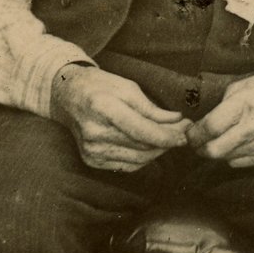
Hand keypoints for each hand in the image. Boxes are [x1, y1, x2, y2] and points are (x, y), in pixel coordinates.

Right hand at [50, 65, 194, 174]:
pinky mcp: (92, 160)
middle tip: (184, 133)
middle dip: (167, 142)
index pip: (142, 131)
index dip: (167, 136)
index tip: (186, 134)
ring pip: (138, 159)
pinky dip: (144, 158)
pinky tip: (151, 147)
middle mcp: (95, 133)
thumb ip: (152, 108)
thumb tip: (178, 121)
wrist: (67, 95)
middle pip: (142, 146)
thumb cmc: (100, 86)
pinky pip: (127, 165)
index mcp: (103, 108)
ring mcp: (91, 150)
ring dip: (158, 151)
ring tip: (170, 139)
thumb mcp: (127, 87)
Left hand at [192, 65, 253, 170]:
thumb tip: (199, 126)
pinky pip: (238, 163)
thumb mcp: (240, 86)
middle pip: (214, 150)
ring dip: (216, 151)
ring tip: (219, 139)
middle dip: (200, 148)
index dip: (194, 134)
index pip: (210, 128)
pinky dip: (232, 155)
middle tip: (197, 142)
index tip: (190, 133)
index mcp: (245, 105)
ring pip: (225, 159)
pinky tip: (237, 142)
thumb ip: (219, 107)